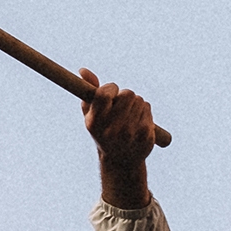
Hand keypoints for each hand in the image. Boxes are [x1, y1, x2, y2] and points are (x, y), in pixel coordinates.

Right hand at [84, 78, 163, 207]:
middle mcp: (112, 130)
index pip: (105, 94)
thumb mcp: (92, 114)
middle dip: (125, 97)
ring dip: (135, 104)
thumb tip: (83, 70)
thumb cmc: (103, 131)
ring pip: (138, 99)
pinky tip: (138, 122)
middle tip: (122, 106)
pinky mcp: (146, 135)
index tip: (111, 92)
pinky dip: (144, 111)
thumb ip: (89, 91)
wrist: (121, 160)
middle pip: (127, 94)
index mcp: (94, 123)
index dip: (111, 89)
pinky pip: (147, 108)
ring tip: (129, 116)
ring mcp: (130, 134)